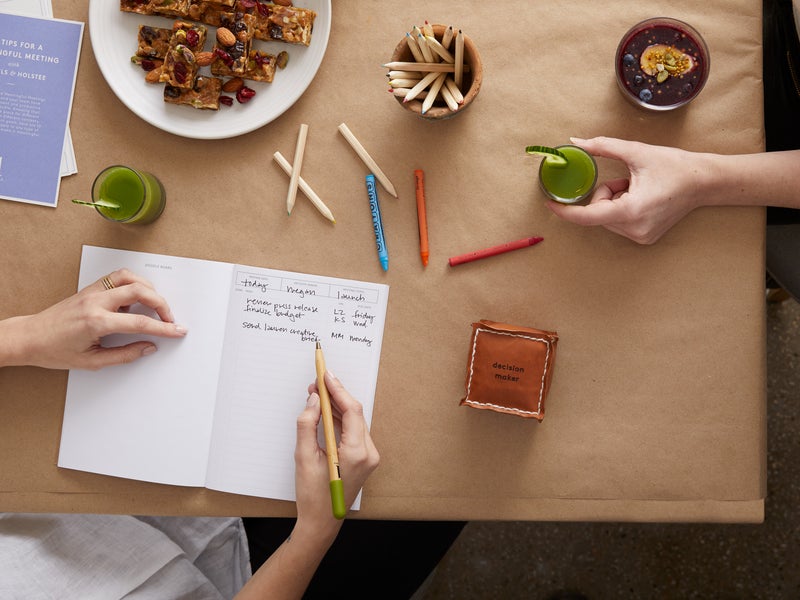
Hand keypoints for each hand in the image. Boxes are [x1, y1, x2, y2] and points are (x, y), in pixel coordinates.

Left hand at [1, 268, 186, 369]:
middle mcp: (95, 302)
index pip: (140, 322)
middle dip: (161, 304)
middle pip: (140, 292)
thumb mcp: (92, 361)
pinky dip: (133, 283)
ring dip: (149, 289)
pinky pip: (118, 277)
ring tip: (155, 304)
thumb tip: (147, 347)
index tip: (177, 330)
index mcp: (96, 322)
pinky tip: (136, 296)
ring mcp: (93, 291)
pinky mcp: (90, 288)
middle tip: (169, 318)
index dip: (164, 327)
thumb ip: (124, 354)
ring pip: (130, 278)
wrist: (30, 338)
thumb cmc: (54, 350)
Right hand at [294, 372, 379, 539]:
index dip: (338, 390)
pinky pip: (354, 431)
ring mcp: (369, 457)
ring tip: (317, 395)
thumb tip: (315, 399)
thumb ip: (308, 424)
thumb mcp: (304, 457)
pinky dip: (341, 420)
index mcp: (357, 453)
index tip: (325, 375)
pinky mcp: (364, 458)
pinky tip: (327, 411)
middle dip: (335, 396)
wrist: (322, 523)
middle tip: (316, 383)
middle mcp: (369, 453)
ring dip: (337, 407)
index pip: (352, 411)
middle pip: (355, 414)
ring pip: (355, 421)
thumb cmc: (313, 495)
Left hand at [546, 136, 705, 243]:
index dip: (565, 210)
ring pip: (606, 217)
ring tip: (638, 188)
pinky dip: (622, 208)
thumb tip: (576, 142)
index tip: (549, 203)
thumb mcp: (637, 152)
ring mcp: (640, 237)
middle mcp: (634, 229)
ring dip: (613, 201)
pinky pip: (618, 222)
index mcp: (631, 211)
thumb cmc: (674, 166)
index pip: (587, 216)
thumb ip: (603, 146)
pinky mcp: (644, 238)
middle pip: (597, 212)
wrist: (704, 182)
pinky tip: (643, 198)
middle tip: (627, 180)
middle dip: (604, 193)